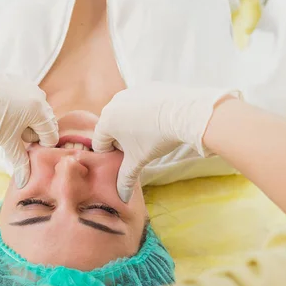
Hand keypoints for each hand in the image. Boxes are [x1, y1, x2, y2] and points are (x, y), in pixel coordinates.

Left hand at [0, 67, 58, 187]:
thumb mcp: (6, 140)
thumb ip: (20, 161)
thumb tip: (24, 182)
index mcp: (40, 110)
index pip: (51, 136)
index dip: (38, 146)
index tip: (22, 146)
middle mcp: (39, 96)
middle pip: (46, 123)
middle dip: (33, 133)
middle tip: (14, 135)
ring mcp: (29, 86)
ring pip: (37, 112)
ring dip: (27, 122)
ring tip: (8, 124)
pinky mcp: (19, 81)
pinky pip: (28, 100)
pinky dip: (21, 109)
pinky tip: (4, 112)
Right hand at [92, 84, 237, 201]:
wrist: (185, 113)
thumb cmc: (156, 138)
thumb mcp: (138, 161)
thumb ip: (125, 179)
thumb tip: (121, 198)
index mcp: (106, 121)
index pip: (100, 144)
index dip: (114, 154)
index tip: (130, 156)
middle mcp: (113, 103)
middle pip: (111, 128)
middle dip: (122, 139)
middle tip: (140, 146)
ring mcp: (129, 92)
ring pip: (124, 114)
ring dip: (132, 125)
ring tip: (151, 133)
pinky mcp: (145, 87)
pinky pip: (139, 103)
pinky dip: (145, 112)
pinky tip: (159, 119)